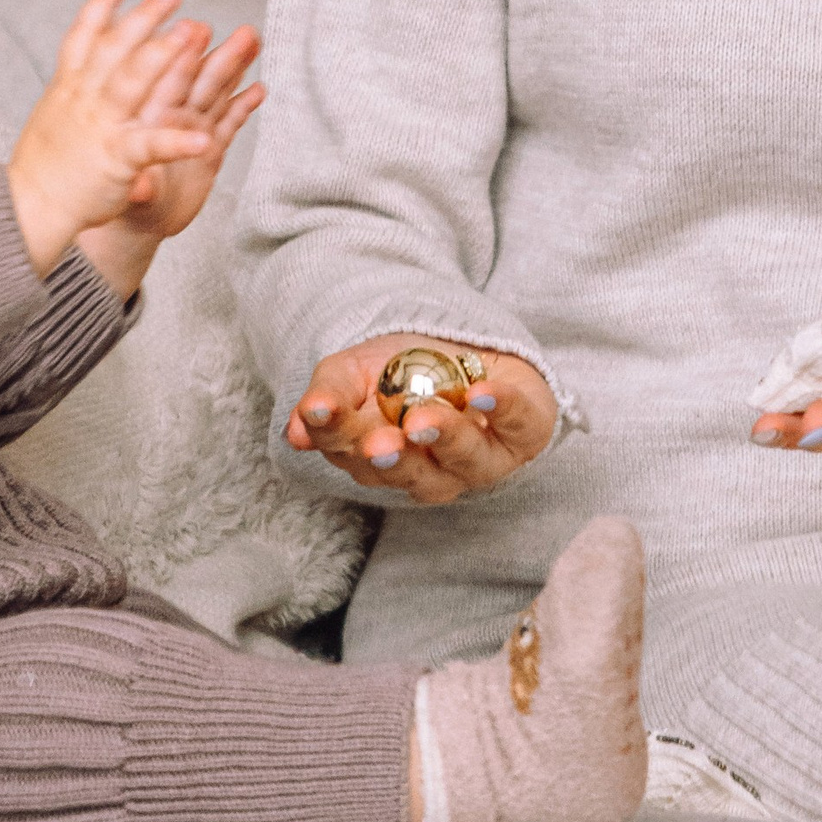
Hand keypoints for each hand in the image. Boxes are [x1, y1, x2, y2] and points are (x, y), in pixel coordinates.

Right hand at [6, 0, 240, 279]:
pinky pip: (151, 145)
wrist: (25, 210)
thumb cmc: (43, 168)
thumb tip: (84, 68)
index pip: (83, 38)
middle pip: (114, 49)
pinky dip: (178, 142)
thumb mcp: (52, 117)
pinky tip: (205, 138)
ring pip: (132, 81)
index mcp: (68, 89)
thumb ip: (72, 90)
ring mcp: (100, 126)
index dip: (101, 7)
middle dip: (144, 17)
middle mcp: (84, 100)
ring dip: (163, 54)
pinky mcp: (116, 158)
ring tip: (193, 32)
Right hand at [285, 341, 556, 503]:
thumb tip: (295, 431)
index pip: (351, 453)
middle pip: (410, 473)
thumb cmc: (406, 370)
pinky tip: (484, 394)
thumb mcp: (356, 370)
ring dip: (445, 438)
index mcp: (380, 458)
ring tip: (425, 417)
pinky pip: (517, 424)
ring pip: (463, 460)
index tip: (319, 411)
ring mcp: (481, 459)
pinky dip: (502, 408)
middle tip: (378, 442)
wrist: (470, 347)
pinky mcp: (525, 432)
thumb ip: (329, 397)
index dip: (333, 433)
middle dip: (393, 458)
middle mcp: (431, 470)